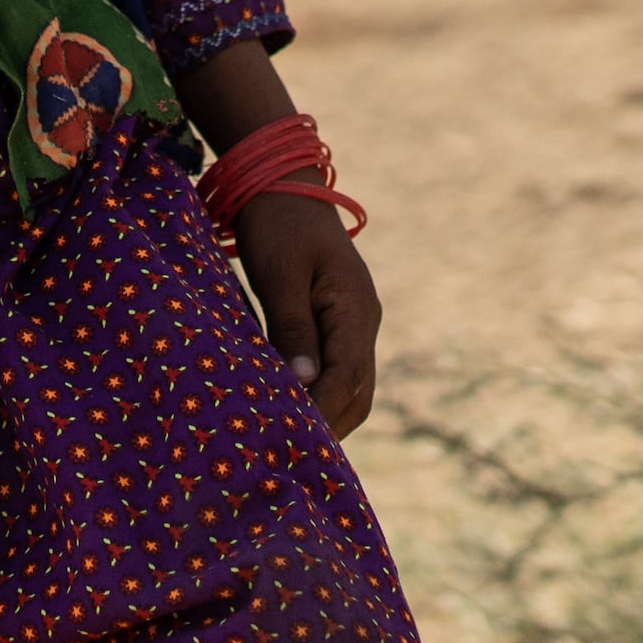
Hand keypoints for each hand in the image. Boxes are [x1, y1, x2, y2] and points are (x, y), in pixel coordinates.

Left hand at [235, 196, 380, 439]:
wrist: (282, 184)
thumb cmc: (277, 224)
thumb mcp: (280, 274)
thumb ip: (293, 328)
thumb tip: (306, 385)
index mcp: (356, 309)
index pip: (348, 378)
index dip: (323, 412)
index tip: (292, 440)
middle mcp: (364, 321)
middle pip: (359, 392)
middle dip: (330, 426)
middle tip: (290, 458)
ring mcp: (355, 323)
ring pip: (353, 387)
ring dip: (328, 416)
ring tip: (291, 445)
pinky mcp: (338, 322)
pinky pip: (339, 371)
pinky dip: (323, 397)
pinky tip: (294, 413)